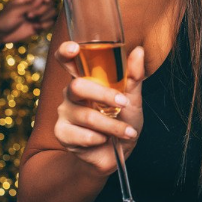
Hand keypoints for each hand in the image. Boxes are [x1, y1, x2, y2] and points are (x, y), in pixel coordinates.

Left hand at [0, 0, 56, 45]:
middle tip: (29, 16)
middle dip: (42, 10)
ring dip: (44, 18)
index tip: (46, 0)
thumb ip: (31, 4)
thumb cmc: (4, 19)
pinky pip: (50, 23)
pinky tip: (34, 28)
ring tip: (31, 22)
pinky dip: (45, 26)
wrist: (0, 34)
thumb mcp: (16, 10)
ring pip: (52, 12)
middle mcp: (35, 5)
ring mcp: (38, 15)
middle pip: (50, 3)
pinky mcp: (40, 24)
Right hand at [53, 42, 146, 175]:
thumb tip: (138, 51)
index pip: (67, 60)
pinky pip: (82, 135)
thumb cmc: (123, 119)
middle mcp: (71, 94)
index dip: (66, 51)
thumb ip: (133, 75)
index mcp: (85, 80)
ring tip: (127, 132)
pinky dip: (100, 139)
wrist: (118, 152)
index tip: (75, 48)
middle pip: (77, 86)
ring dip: (112, 126)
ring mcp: (64, 113)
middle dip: (104, 96)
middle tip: (123, 104)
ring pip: (86, 115)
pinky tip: (106, 140)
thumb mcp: (132, 98)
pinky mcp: (62, 133)